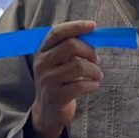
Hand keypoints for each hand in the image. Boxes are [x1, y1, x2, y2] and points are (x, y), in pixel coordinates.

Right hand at [30, 21, 102, 137]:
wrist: (47, 111)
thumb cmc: (58, 81)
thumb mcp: (57, 62)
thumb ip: (70, 47)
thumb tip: (92, 34)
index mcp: (42, 51)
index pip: (57, 32)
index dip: (76, 26)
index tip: (93, 26)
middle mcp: (42, 63)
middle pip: (71, 46)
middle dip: (90, 51)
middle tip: (96, 59)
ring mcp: (47, 80)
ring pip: (79, 66)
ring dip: (95, 70)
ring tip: (97, 75)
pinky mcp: (56, 96)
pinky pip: (81, 85)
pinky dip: (93, 84)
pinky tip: (93, 85)